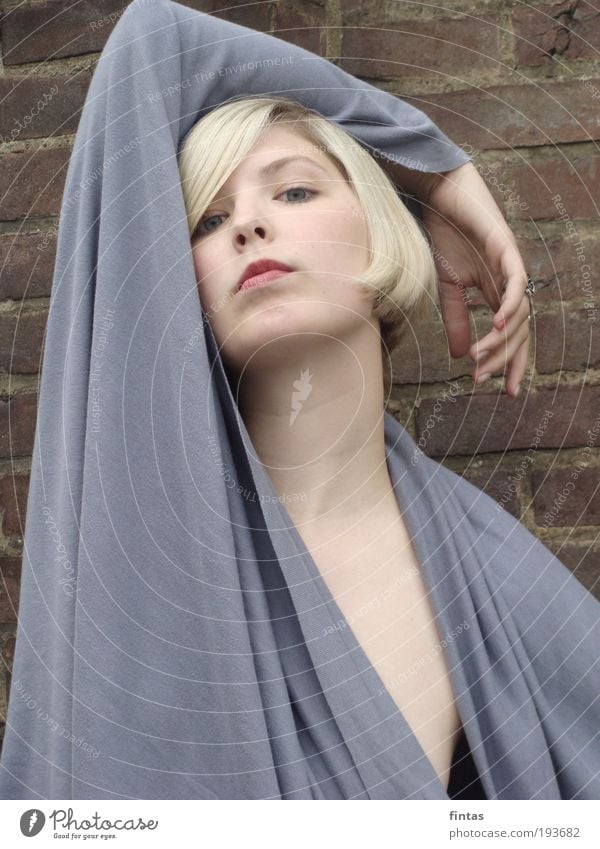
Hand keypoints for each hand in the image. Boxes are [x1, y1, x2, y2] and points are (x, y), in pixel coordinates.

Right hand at [417, 162, 530, 396]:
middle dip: (507, 360)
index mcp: (496, 293)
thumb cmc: (446, 234)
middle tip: (487, 382)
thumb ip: (456, 319)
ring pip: (519, 313)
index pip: (512, 335)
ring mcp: (511, 266)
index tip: (503, 391)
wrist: (441, 196)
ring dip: (500, 339)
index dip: (511, 362)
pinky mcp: (506, 247)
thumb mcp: (447, 287)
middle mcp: (509, 283)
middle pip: (520, 331)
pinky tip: (496, 323)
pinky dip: (510, 304)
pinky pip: (516, 281)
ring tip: (480, 357)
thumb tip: (460, 356)